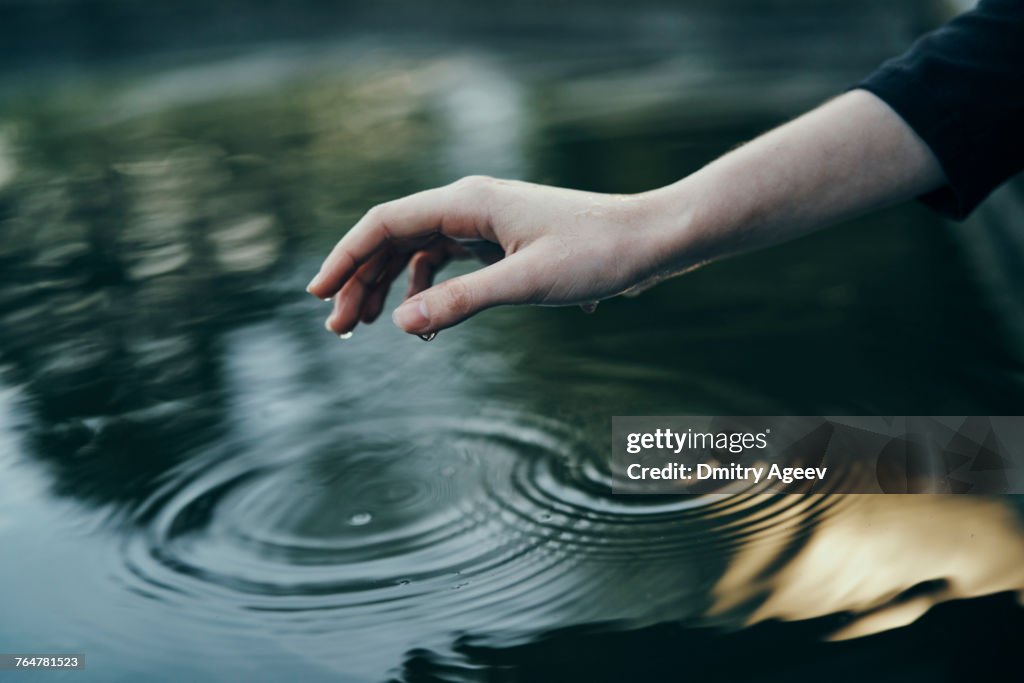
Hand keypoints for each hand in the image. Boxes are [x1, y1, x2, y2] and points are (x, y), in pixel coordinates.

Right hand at [306, 176, 671, 336]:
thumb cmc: (597, 254)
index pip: (385, 223)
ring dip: (389, 286)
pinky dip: (426, 288)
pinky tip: (422, 317)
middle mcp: (470, 206)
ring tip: (366, 326)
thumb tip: (400, 322)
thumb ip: (461, 302)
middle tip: (338, 328)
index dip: (345, 257)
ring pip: (418, 252)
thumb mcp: (526, 283)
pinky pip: (447, 262)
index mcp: (468, 203)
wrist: (650, 241)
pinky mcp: (501, 242)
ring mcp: (485, 223)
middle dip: (361, 281)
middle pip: (394, 239)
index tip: (318, 295)